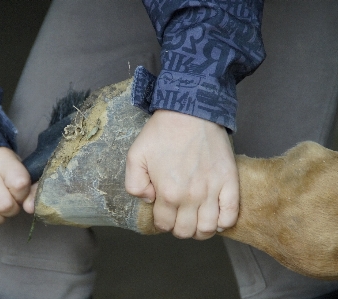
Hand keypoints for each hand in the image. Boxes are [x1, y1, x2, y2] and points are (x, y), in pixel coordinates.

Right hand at [0, 147, 35, 231]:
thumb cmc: (1, 170)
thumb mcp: (21, 171)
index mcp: (2, 158)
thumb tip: (30, 208)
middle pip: (4, 205)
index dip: (22, 195)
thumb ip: (33, 190)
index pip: (20, 185)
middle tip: (8, 203)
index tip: (18, 192)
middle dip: (11, 210)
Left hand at [125, 110, 238, 239]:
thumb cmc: (161, 133)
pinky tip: (216, 217)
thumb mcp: (135, 156)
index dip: (161, 222)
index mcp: (167, 193)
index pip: (164, 225)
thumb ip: (134, 184)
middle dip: (179, 229)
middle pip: (186, 231)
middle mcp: (191, 197)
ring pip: (209, 228)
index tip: (162, 213)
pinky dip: (224, 223)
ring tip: (196, 220)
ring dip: (200, 230)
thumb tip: (149, 200)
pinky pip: (231, 214)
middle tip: (177, 216)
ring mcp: (213, 190)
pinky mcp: (230, 182)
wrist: (190, 112)